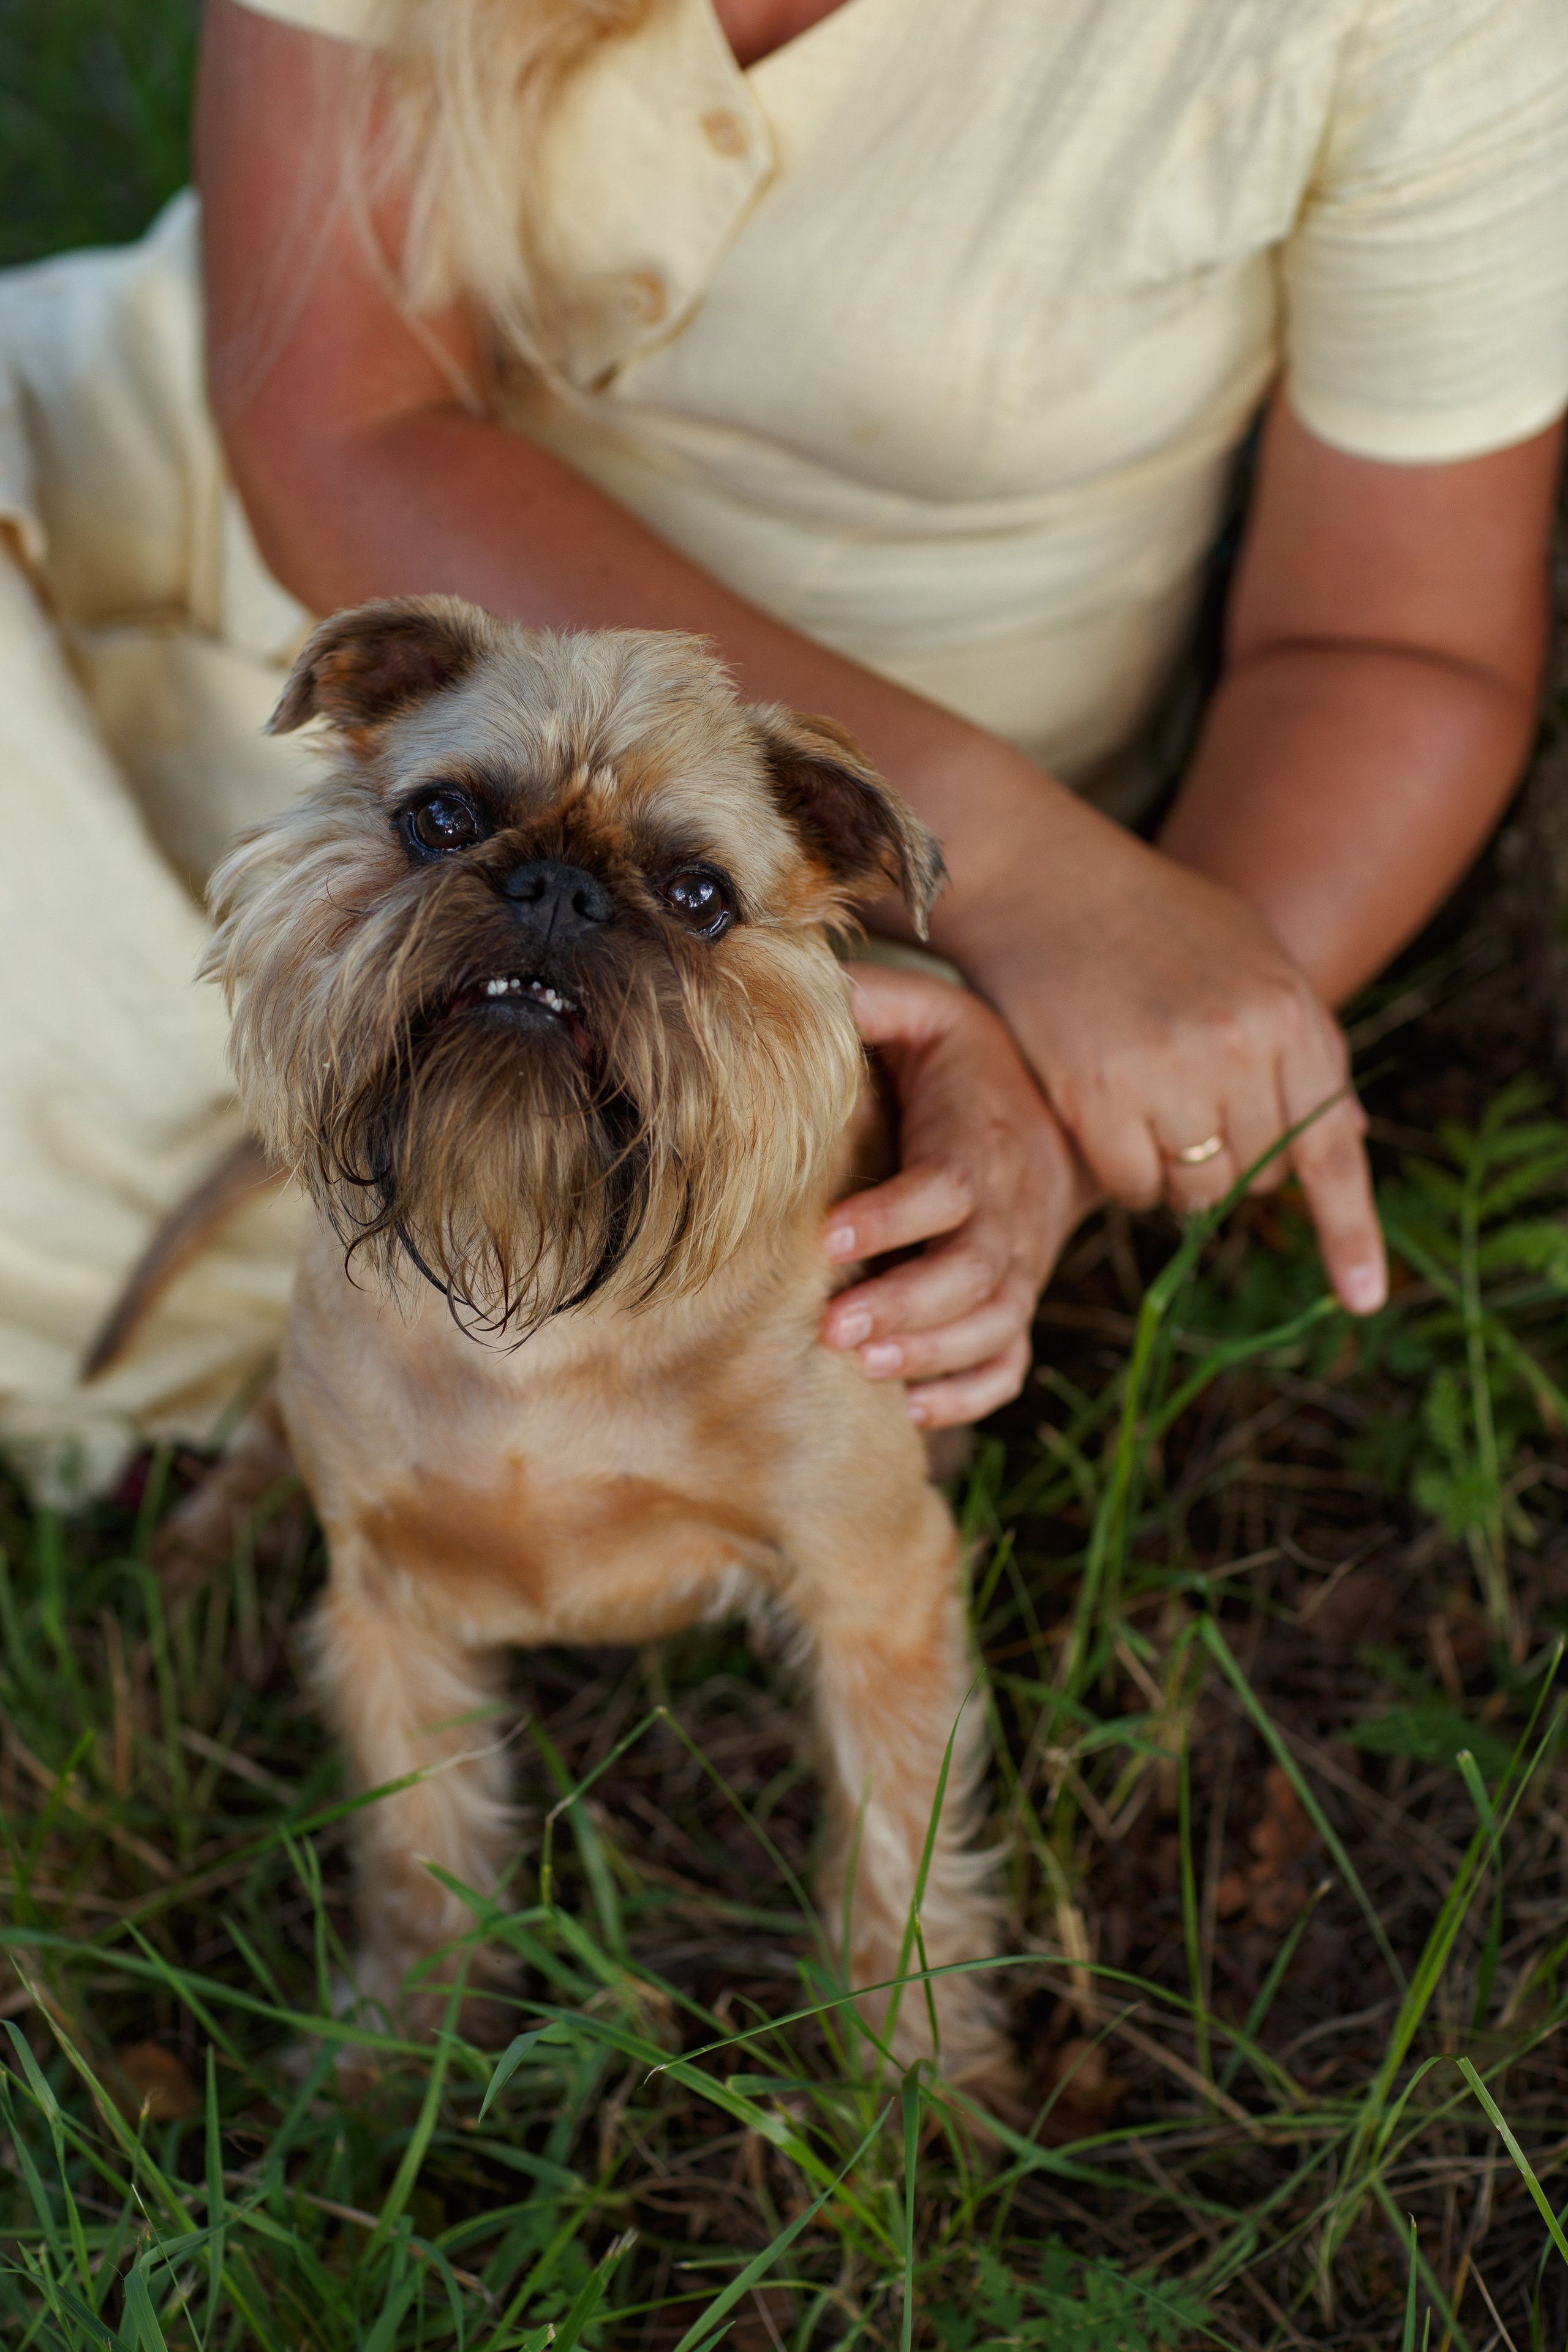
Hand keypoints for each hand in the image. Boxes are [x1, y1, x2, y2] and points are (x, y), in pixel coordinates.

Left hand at [820, 965, 1094, 1427]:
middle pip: (974, 1273)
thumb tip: (801, 980)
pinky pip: (1009, 1364)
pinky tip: (914, 1410)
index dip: (894, 1217)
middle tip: (834, 1329)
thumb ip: (869, 1001)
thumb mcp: (927, 1015)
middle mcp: (1009, 1214)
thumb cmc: (964, 1066)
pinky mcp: (1017, 1303)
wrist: (1052, 1116)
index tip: (830, 1239)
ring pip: (993, 1325)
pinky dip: (971, 1395)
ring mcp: (1019, 1268)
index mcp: (979, 1144)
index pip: (948, 1188)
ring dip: (931, 1354)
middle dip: (906, 1306)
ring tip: (866, 1369)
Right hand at [962, 824, 1386, 1313]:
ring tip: (1140, 1107)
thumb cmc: (1148, 919)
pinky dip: (1121, 1171)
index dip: (1349, 1231)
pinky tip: (1101, 1116)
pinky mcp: (1094, 1095)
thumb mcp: (1250, 960)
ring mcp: (1166, 1072)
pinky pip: (1131, 1186)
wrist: (1041, 875)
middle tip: (1187, 1115)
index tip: (1361, 1298)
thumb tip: (1348, 1134)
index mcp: (1288, 1011)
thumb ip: (1298, 1044)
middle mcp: (1238, 1045)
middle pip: (1256, 1179)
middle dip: (1230, 1166)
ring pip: (1193, 1193)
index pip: (1329, 1145)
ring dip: (1173, 1174)